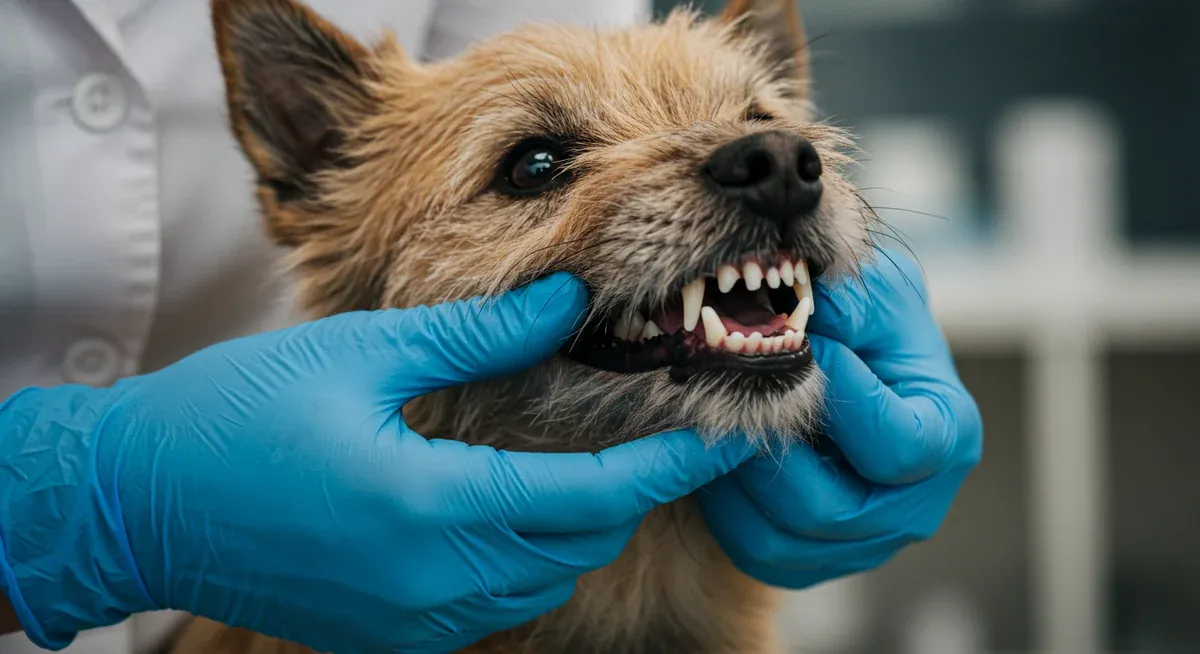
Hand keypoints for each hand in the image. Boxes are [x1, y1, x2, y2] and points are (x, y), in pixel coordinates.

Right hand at [0, 273, 753, 653]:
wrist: (139, 504)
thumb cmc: (236, 415)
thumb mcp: (362, 353)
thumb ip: (480, 334)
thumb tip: (568, 297)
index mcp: (434, 507)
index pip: (592, 496)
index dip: (668, 465)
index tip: (720, 432)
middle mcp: (434, 580)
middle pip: (580, 542)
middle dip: (629, 489)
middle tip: (653, 427)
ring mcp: (412, 618)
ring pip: (542, 575)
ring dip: (575, 521)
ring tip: (584, 455)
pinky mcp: (389, 632)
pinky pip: (491, 599)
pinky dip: (521, 552)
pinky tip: (505, 499)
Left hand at [698, 249, 982, 587]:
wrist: (844, 355)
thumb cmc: (866, 319)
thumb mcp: (873, 290)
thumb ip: (851, 304)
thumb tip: (804, 317)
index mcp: (947, 438)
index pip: (897, 447)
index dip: (842, 400)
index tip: (809, 349)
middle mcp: (912, 507)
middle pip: (830, 508)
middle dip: (773, 446)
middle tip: (740, 392)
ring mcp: (861, 543)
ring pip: (781, 538)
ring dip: (738, 476)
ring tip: (726, 419)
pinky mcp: (809, 559)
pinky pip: (752, 548)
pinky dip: (724, 503)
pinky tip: (718, 452)